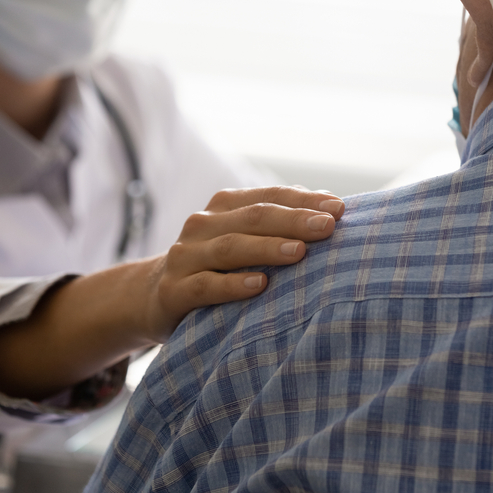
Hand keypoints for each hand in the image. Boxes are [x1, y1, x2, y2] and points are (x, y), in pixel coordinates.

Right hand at [142, 186, 344, 343]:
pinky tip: (259, 286)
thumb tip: (329, 203)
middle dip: (293, 221)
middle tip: (328, 227)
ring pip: (230, 248)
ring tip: (300, 252)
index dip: (303, 200)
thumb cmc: (215, 266)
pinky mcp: (173, 290)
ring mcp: (186, 257)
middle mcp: (203, 225)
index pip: (269, 196)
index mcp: (224, 207)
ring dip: (267, 248)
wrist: (153, 296)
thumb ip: (279, 221)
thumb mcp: (242, 238)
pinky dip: (232, 285)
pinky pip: (205, 286)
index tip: (339, 209)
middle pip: (253, 218)